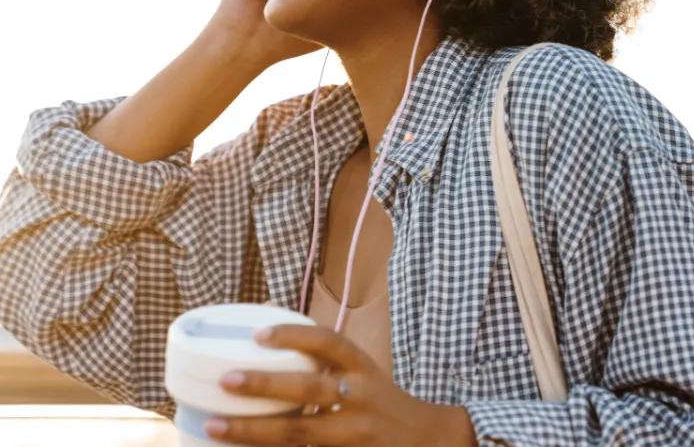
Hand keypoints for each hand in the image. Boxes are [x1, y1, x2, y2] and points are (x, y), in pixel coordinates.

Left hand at [205, 325, 475, 446]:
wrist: (427, 441)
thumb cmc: (380, 401)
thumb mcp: (360, 370)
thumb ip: (321, 351)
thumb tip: (269, 309)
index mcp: (363, 370)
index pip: (331, 343)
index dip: (296, 335)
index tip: (259, 333)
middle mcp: (361, 398)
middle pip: (310, 389)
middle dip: (266, 385)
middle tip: (225, 380)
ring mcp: (355, 434)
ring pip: (301, 433)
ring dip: (255, 430)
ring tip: (216, 425)